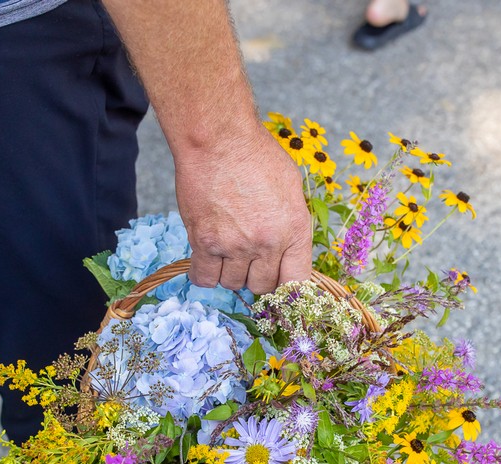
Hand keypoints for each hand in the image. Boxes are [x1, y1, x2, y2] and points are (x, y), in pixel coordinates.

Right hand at [174, 125, 311, 295]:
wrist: (219, 140)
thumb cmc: (255, 155)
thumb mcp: (291, 189)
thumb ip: (291, 225)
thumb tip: (287, 252)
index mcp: (295, 230)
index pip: (296, 283)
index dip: (286, 287)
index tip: (277, 282)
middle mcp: (267, 243)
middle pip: (262, 286)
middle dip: (256, 277)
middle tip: (249, 260)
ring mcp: (235, 246)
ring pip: (233, 284)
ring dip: (230, 273)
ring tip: (227, 251)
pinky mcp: (205, 243)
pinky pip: (204, 278)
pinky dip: (206, 274)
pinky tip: (208, 260)